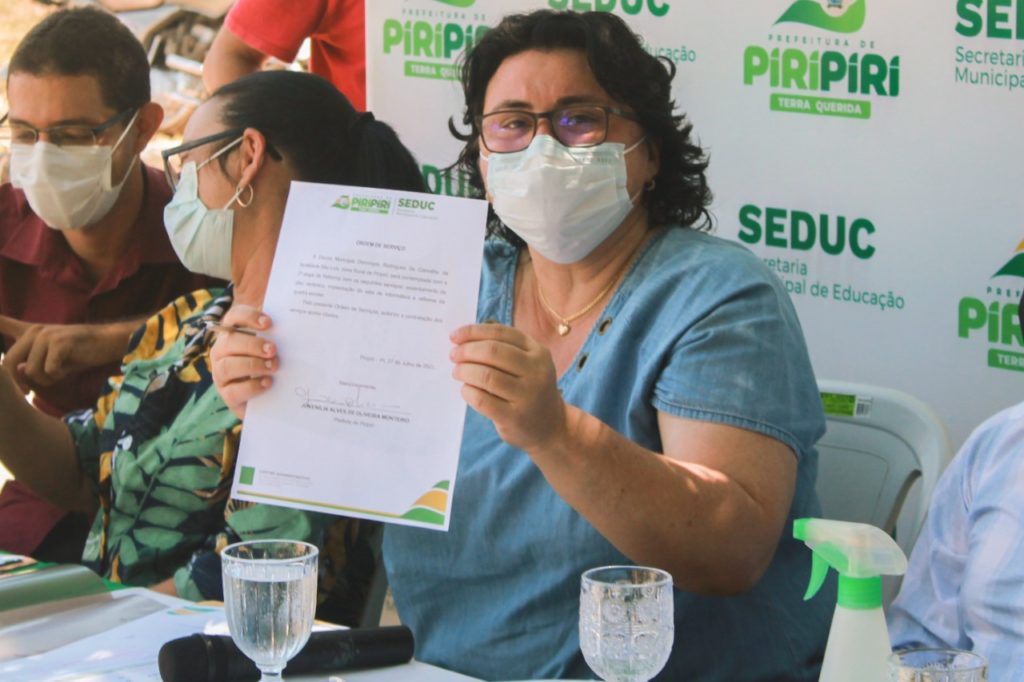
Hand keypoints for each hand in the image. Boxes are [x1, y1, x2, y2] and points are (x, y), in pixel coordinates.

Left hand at [0, 315, 130, 391]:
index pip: (3, 325)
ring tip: (63, 369)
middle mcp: (35, 331)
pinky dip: (59, 375)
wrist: (110, 342)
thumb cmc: (81, 353)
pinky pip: (48, 370)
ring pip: (30, 371)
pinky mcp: (58, 343)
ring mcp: (46, 335)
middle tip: (38, 387)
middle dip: (20, 382)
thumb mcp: (53, 360)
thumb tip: (17, 371)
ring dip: (46, 379)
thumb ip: (32, 365)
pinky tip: (71, 367)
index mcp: (32, 332)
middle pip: (10, 363)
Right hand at [210, 305, 276, 418]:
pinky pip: (233, 391)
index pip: (234, 317)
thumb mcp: (276, 343)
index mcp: (233, 333)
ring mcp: (221, 374)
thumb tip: (297, 316)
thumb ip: (280, 329)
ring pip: (226, 367)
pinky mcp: (228, 395)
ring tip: (273, 366)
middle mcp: (222, 352)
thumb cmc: (273, 361)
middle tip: (273, 350)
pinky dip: (252, 387)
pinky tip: (268, 383)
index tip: (269, 323)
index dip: (249, 317)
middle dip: (252, 345)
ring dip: (252, 365)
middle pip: (228, 342)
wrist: (274, 395)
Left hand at [450, 323, 566, 451]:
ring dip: (464, 371)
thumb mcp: (527, 363)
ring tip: (458, 372)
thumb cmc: (528, 387)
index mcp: (538, 352)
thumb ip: (502, 347)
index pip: (501, 333)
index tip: (454, 336)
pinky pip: (482, 400)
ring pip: (486, 376)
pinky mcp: (514, 417)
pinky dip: (468, 392)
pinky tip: (466, 390)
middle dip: (467, 351)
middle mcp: (536, 372)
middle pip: (493, 352)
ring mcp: (527, 396)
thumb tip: (463, 337)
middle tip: (454, 355)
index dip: (473, 331)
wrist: (549, 425)